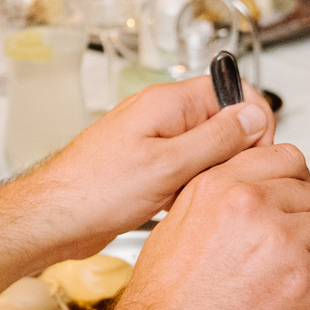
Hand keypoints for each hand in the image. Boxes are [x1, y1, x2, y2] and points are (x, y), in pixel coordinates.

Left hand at [15, 75, 274, 257]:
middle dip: (235, 150)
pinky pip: (185, 167)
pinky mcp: (145, 165)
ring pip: (204, 148)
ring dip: (212, 171)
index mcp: (167, 103)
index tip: (257, 152)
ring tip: (203, 194)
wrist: (53, 219)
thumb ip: (216, 139)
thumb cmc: (94, 191)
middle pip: (221, 120)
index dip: (253, 120)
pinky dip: (192, 184)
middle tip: (232, 180)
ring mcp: (152, 140)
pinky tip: (183, 204)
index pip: (231, 90)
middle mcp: (160, 116)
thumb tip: (255, 117)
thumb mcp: (168, 165)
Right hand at [36, 142, 309, 309]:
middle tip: (289, 256)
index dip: (293, 184)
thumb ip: (219, 201)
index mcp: (218, 186)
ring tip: (289, 283)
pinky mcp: (303, 281)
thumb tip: (256, 196)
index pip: (285, 158)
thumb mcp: (176, 229)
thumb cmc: (160, 309)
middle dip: (306, 224)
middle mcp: (251, 204)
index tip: (291, 205)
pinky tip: (296, 303)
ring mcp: (282, 241)